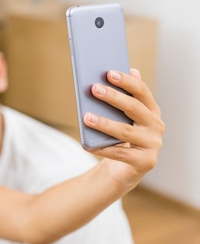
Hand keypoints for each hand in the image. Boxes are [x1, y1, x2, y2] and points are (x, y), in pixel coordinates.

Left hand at [83, 68, 164, 190]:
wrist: (122, 170)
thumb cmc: (119, 138)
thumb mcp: (120, 118)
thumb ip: (121, 98)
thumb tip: (121, 74)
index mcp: (151, 111)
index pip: (142, 91)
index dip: (127, 81)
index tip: (109, 73)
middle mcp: (156, 126)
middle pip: (134, 108)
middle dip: (113, 97)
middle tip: (94, 88)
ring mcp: (153, 144)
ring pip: (125, 131)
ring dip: (104, 123)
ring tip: (86, 117)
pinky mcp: (145, 162)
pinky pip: (120, 153)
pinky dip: (102, 149)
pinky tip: (87, 144)